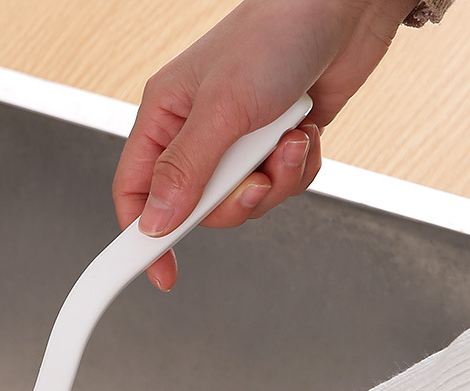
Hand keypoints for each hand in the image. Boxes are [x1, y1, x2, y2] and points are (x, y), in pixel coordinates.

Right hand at [114, 0, 417, 290]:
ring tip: (286, 140)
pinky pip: (278, 187)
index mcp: (164, 118)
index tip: (158, 272)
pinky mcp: (273, 146)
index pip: (135, 192)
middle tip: (252, 179)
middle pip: (196, 209)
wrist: (346, 5)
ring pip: (243, 202)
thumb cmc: (276, 31)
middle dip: (234, 201)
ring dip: (274, 181)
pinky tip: (303, 134)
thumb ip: (185, 170)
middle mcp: (196, 134)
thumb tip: (156, 222)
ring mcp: (236, 143)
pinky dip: (296, 169)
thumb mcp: (222, 108)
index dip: (141, 238)